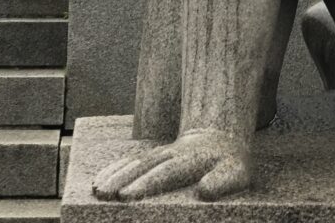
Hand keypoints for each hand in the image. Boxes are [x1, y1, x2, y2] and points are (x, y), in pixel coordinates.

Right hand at [93, 130, 250, 201]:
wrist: (222, 139)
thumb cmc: (231, 163)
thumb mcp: (237, 173)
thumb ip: (223, 181)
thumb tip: (204, 191)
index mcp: (190, 159)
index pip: (164, 172)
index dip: (146, 183)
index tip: (127, 195)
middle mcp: (171, 154)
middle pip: (143, 167)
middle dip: (122, 180)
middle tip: (103, 193)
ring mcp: (160, 154)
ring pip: (134, 162)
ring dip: (114, 174)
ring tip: (97, 189)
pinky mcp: (154, 158)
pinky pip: (131, 161)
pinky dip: (114, 169)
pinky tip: (99, 180)